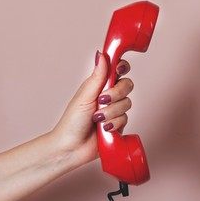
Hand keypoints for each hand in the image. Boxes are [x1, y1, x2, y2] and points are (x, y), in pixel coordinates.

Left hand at [50, 51, 133, 166]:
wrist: (71, 147)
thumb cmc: (72, 121)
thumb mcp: (85, 95)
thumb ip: (97, 76)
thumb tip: (101, 54)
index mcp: (99, 84)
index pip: (117, 68)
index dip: (122, 67)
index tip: (119, 70)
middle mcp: (109, 95)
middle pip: (127, 84)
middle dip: (116, 93)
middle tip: (102, 100)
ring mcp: (114, 110)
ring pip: (128, 103)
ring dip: (112, 112)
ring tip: (98, 119)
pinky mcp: (119, 124)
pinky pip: (126, 119)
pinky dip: (114, 124)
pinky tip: (104, 129)